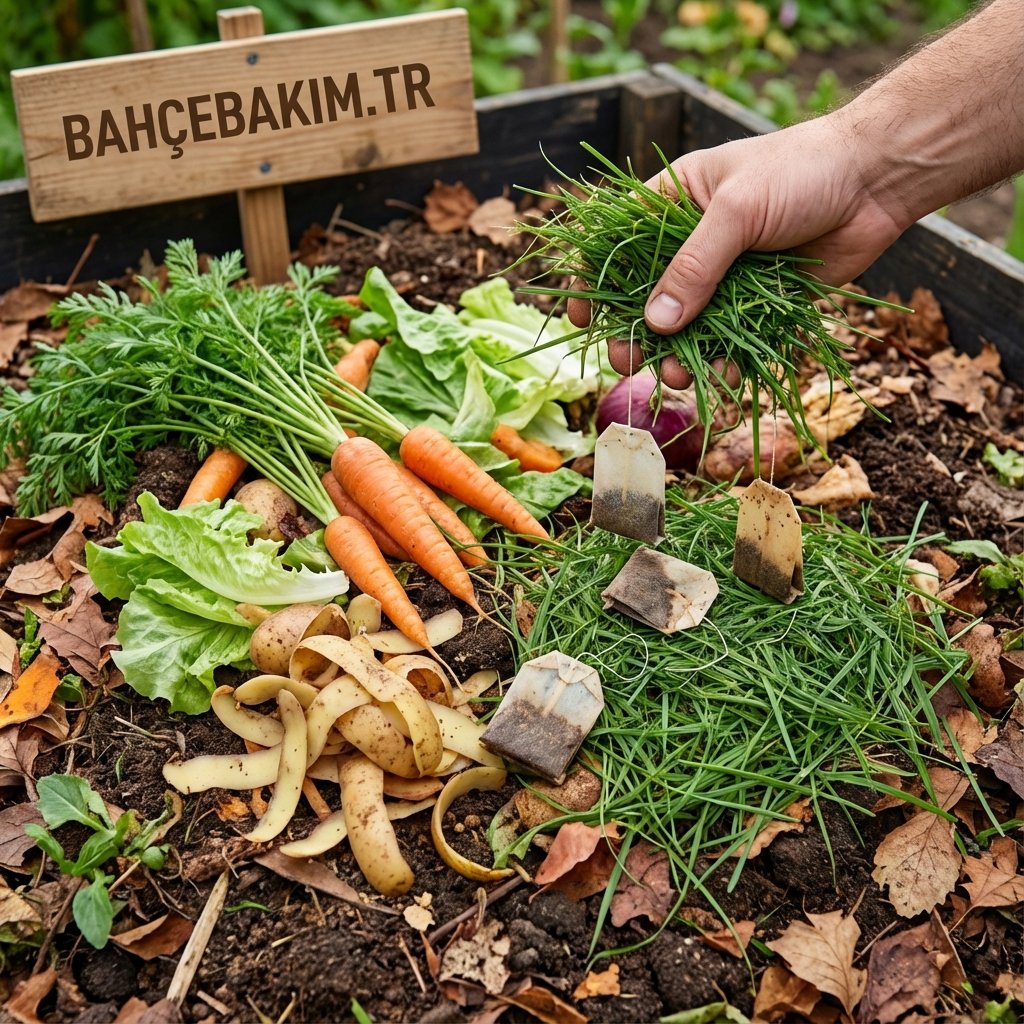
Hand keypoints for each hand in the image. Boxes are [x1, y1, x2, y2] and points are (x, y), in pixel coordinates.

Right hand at [568, 114, 907, 388]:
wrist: (877, 180)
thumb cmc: (801, 171)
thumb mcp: (737, 211)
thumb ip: (694, 267)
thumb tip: (654, 322)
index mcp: (673, 203)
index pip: (614, 245)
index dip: (591, 282)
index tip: (582, 320)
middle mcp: (693, 242)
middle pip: (646, 296)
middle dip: (634, 333)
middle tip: (627, 363)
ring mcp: (725, 275)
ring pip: (686, 326)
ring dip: (676, 354)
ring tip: (676, 376)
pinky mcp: (758, 301)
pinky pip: (730, 339)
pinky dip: (724, 362)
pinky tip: (724, 376)